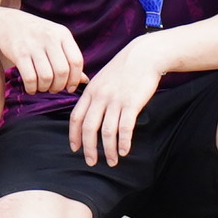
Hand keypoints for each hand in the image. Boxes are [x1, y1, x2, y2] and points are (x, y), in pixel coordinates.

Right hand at [0, 7, 88, 99]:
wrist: (8, 21)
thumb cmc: (37, 34)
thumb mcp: (56, 40)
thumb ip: (69, 58)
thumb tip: (85, 80)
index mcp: (63, 34)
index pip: (76, 61)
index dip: (75, 79)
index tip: (70, 87)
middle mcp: (50, 38)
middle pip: (62, 71)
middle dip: (59, 86)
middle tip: (53, 88)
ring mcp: (34, 45)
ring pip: (46, 77)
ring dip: (45, 88)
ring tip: (42, 87)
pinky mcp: (19, 53)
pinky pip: (30, 78)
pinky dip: (32, 88)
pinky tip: (31, 87)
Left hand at [68, 39, 169, 168]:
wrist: (144, 56)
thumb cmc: (124, 68)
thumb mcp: (102, 79)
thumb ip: (94, 95)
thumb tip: (89, 112)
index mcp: (90, 91)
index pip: (76, 118)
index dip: (74, 135)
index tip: (75, 148)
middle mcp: (100, 97)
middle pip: (88, 128)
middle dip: (89, 148)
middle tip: (91, 162)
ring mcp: (115, 101)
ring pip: (107, 132)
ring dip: (109, 150)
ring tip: (112, 162)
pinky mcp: (131, 104)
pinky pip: (125, 128)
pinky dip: (124, 142)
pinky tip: (125, 151)